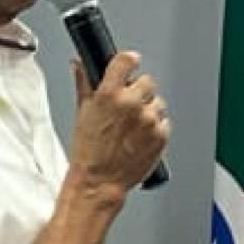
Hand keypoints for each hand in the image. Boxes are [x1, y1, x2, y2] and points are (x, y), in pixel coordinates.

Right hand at [70, 51, 168, 199]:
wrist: (99, 183)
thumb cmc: (88, 153)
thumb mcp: (82, 114)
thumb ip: (84, 84)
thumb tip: (80, 65)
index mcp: (109, 94)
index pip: (127, 60)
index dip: (129, 61)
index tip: (130, 65)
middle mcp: (131, 104)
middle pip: (147, 81)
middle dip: (138, 91)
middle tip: (127, 109)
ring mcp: (148, 120)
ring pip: (157, 102)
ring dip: (149, 110)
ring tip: (133, 128)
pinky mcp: (160, 136)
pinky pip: (164, 123)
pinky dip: (155, 129)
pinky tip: (140, 138)